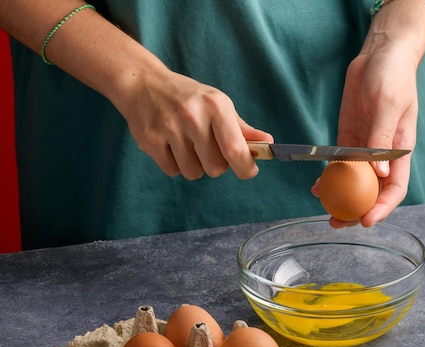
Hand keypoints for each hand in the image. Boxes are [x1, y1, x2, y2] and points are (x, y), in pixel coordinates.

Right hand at [120, 69, 272, 179]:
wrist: (143, 83)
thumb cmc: (188, 98)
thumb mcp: (217, 104)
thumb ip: (242, 128)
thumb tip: (267, 143)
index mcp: (216, 105)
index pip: (235, 149)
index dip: (245, 167)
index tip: (248, 171)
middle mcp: (193, 115)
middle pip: (215, 168)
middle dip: (216, 165)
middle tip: (207, 148)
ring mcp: (169, 128)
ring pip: (194, 172)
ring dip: (194, 165)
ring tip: (187, 145)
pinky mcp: (150, 140)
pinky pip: (173, 171)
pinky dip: (175, 164)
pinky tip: (171, 145)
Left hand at [312, 40, 417, 226]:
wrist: (379, 56)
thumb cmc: (392, 76)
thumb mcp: (388, 105)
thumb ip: (382, 138)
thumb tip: (378, 171)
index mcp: (400, 150)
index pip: (395, 188)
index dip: (382, 208)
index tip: (366, 221)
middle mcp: (384, 154)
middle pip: (373, 191)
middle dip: (357, 211)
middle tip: (337, 222)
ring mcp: (365, 148)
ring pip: (354, 182)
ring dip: (340, 198)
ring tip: (323, 209)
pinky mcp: (349, 139)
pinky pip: (339, 165)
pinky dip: (329, 177)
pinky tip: (317, 187)